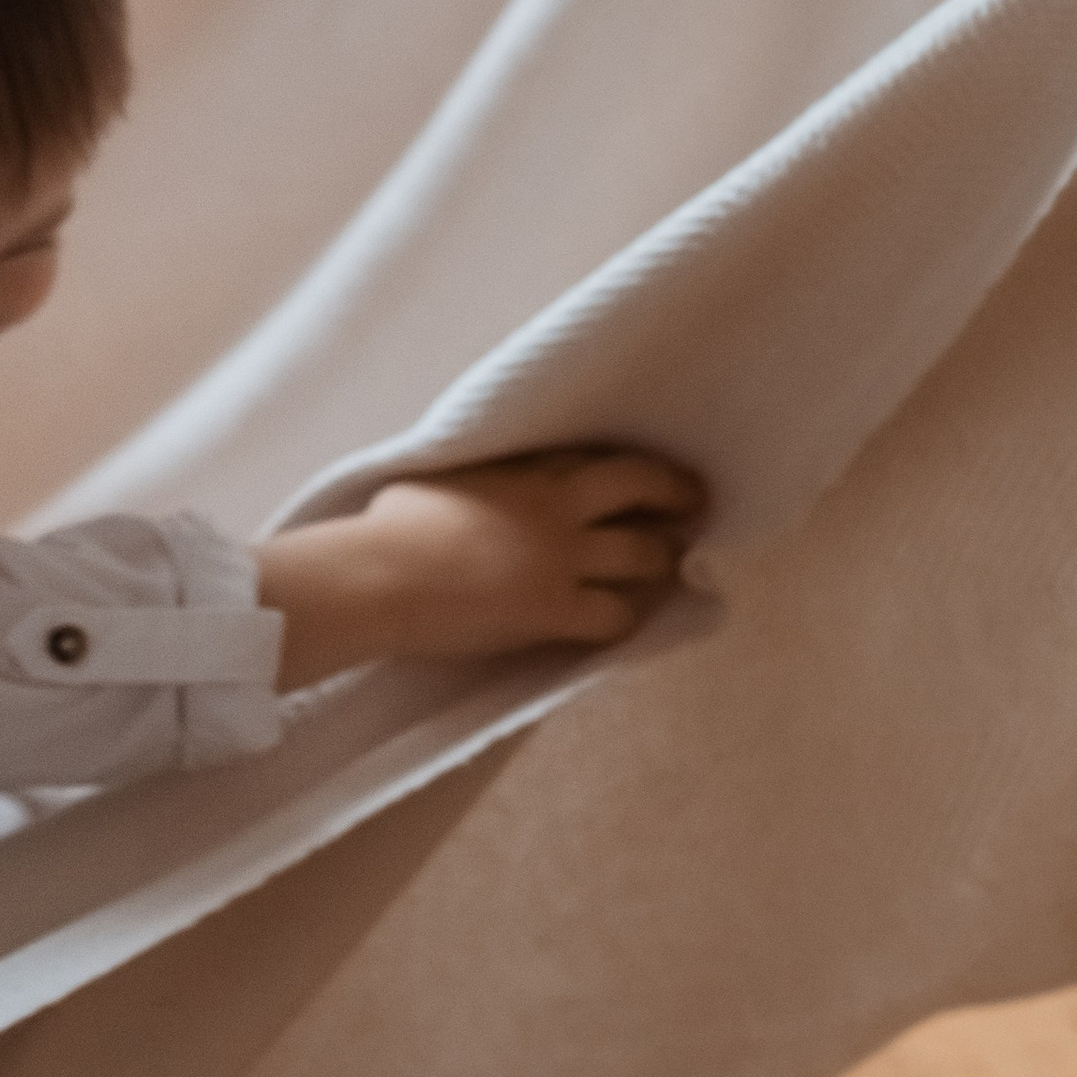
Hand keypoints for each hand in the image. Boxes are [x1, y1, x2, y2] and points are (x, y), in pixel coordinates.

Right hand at [256, 447, 703, 689]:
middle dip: (676, 493)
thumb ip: (473, 476)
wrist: (378, 577)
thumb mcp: (435, 477)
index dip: (632, 465)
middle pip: (639, 486)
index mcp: (523, 468)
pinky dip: (626, 617)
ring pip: (642, 554)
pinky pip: (613, 615)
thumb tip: (467, 481)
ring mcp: (560, 559)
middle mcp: (555, 506)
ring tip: (672, 564)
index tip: (648, 470)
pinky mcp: (553, 610)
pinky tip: (627, 619)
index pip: (595, 457)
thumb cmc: (388, 527)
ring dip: (664, 559)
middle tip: (697, 502)